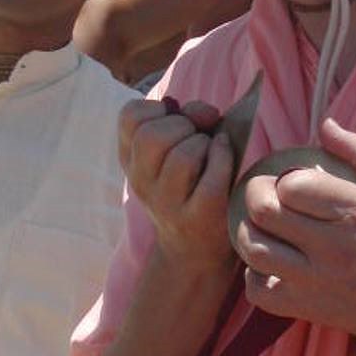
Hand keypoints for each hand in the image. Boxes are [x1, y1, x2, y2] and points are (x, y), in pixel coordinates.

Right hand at [118, 97, 235, 274]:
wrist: (195, 247)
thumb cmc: (192, 181)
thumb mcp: (179, 144)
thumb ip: (190, 115)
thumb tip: (206, 113)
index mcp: (132, 159)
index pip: (131, 116)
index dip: (159, 108)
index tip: (177, 118)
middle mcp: (141, 182)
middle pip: (152, 136)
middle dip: (184, 125)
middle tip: (196, 138)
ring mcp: (166, 203)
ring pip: (183, 155)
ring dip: (205, 144)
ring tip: (209, 155)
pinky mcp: (197, 217)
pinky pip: (212, 177)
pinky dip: (223, 158)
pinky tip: (224, 159)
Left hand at [235, 118, 355, 355]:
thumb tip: (325, 125)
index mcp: (353, 210)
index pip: (294, 186)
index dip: (282, 178)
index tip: (287, 179)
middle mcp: (331, 246)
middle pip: (264, 213)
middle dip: (255, 195)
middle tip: (264, 194)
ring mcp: (316, 281)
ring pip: (254, 251)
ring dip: (248, 232)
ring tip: (260, 225)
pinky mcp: (309, 309)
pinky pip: (260, 293)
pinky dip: (253, 276)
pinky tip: (267, 264)